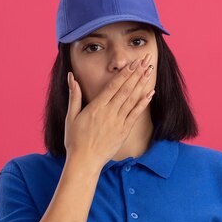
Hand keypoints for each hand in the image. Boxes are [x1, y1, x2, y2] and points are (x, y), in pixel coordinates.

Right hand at [64, 53, 154, 167]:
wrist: (85, 161)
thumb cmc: (75, 140)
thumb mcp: (71, 116)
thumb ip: (74, 95)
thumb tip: (71, 77)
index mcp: (96, 107)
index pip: (113, 85)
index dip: (125, 73)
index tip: (133, 63)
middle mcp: (109, 112)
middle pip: (126, 89)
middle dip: (137, 73)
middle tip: (146, 60)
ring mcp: (118, 122)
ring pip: (132, 99)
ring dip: (142, 84)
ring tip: (149, 71)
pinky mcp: (124, 131)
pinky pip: (136, 114)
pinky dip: (143, 102)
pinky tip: (150, 92)